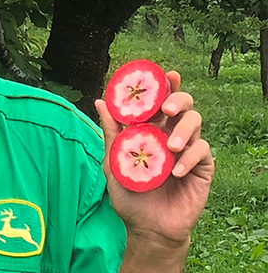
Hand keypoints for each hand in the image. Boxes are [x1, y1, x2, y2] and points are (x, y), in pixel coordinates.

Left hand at [96, 70, 213, 247]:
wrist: (147, 228)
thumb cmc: (130, 194)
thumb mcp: (114, 162)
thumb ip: (111, 132)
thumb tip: (100, 101)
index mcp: (151, 129)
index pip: (161, 100)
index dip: (166, 84)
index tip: (166, 73)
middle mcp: (171, 134)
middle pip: (183, 104)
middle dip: (178, 99)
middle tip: (167, 109)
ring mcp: (187, 149)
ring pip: (196, 122)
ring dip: (183, 129)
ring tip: (168, 146)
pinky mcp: (202, 167)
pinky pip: (202, 151)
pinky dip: (189, 157)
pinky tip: (175, 171)